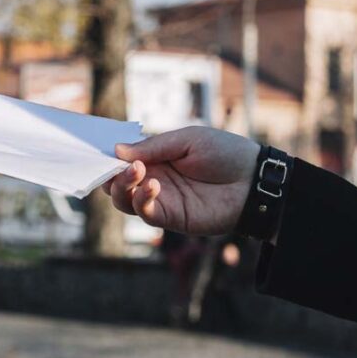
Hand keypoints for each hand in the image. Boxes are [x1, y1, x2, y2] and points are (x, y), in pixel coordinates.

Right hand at [104, 126, 260, 235]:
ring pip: (124, 200)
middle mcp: (154, 179)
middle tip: (122, 164)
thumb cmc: (225, 153)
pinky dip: (141, 200)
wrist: (253, 180)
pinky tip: (154, 186)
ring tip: (138, 172)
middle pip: (116, 183)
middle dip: (110, 174)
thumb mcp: (188, 140)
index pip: (123, 160)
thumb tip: (118, 150)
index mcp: (157, 158)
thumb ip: (153, 146)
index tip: (102, 150)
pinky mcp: (171, 218)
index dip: (109, 157)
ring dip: (122, 187)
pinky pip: (145, 213)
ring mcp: (161, 200)